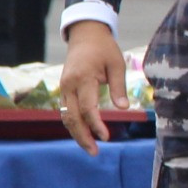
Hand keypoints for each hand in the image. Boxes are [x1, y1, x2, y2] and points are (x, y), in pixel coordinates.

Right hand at [57, 22, 127, 153]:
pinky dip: (73, 124)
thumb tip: (123, 109)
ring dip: (76, 133)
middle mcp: (69, 85)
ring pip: (66, 116)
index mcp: (83, 78)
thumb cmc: (104, 48)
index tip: (106, 137)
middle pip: (72, 117)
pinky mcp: (64, 89)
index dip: (96, 125)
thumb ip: (119, 87)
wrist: (85, 34)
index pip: (88, 108)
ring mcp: (64, 87)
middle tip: (95, 152)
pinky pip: (66, 111)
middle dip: (83, 136)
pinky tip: (83, 134)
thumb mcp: (117, 64)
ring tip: (90, 147)